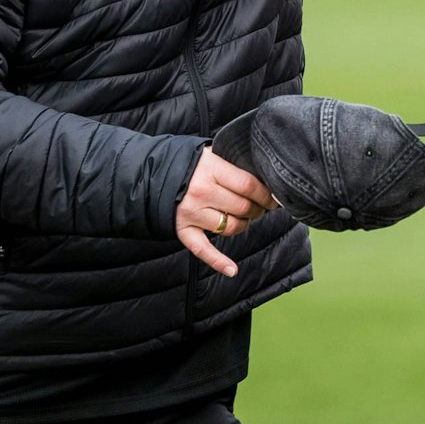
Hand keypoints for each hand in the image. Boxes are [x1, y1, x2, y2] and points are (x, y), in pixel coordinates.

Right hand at [174, 146, 274, 277]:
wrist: (151, 173)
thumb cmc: (188, 163)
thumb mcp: (209, 153)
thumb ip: (232, 162)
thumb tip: (264, 174)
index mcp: (210, 169)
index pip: (249, 185)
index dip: (266, 195)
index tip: (274, 198)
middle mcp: (201, 192)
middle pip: (243, 207)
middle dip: (258, 210)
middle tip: (262, 208)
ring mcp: (191, 213)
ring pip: (230, 227)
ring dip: (244, 225)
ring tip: (247, 218)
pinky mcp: (183, 230)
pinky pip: (202, 250)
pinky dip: (218, 261)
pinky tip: (232, 269)